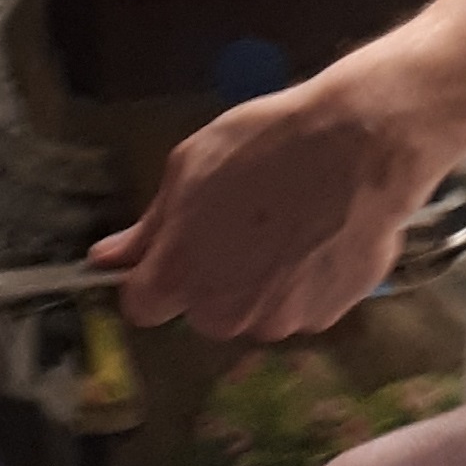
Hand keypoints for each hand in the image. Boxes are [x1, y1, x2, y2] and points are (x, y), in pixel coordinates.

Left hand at [93, 62, 446, 343]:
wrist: (360, 145)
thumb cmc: (266, 145)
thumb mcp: (189, 168)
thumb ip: (147, 228)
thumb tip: (104, 259)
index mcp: (179, 277)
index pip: (142, 306)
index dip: (154, 276)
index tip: (175, 249)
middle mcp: (225, 314)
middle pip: (204, 310)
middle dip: (215, 277)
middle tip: (244, 224)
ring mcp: (281, 320)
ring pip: (258, 310)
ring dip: (265, 282)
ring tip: (292, 225)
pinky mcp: (329, 316)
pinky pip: (304, 306)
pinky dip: (308, 281)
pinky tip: (323, 234)